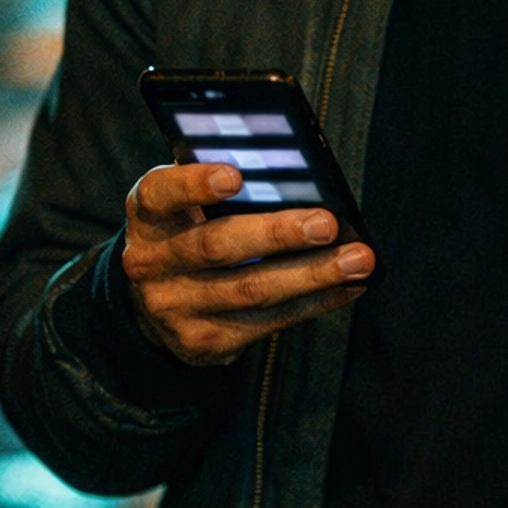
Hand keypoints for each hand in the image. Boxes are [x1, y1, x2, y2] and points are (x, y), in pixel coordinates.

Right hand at [122, 161, 373, 364]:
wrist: (154, 305)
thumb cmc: (189, 233)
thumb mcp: (186, 206)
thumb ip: (221, 183)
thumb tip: (293, 167)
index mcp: (148, 215)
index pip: (161, 194)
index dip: (194, 184)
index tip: (235, 176)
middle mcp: (152, 263)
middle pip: (218, 246)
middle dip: (278, 235)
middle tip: (327, 224)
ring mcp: (176, 307)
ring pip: (252, 290)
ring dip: (313, 274)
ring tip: (359, 259)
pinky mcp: (205, 341)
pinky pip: (270, 321)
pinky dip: (317, 301)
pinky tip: (350, 286)